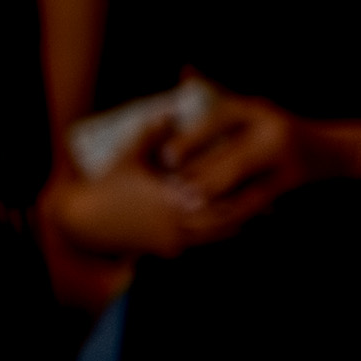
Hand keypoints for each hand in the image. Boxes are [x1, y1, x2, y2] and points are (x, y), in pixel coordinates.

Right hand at [52, 89, 320, 263]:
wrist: (88, 220)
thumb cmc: (109, 182)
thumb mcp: (130, 153)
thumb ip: (154, 131)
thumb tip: (173, 109)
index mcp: (171, 198)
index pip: (215, 195)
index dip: (238, 186)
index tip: (258, 174)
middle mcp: (179, 223)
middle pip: (225, 219)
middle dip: (247, 209)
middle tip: (271, 198)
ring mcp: (177, 241)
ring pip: (218, 235)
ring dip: (238, 223)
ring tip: (262, 211)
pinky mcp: (172, 250)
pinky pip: (205, 243)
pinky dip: (220, 233)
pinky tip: (236, 225)